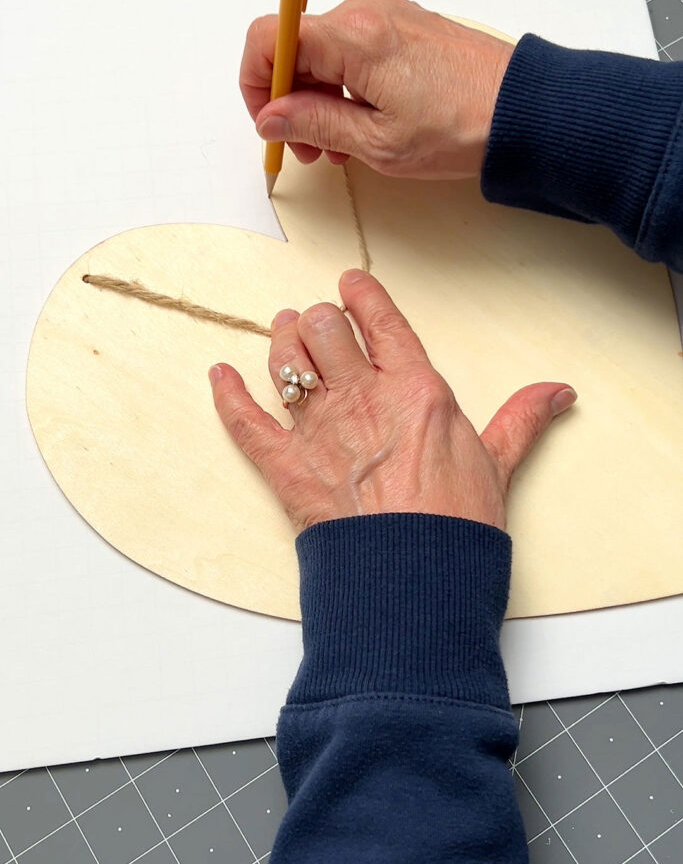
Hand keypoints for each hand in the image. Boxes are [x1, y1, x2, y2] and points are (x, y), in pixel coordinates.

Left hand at [209, 271, 575, 532]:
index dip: (360, 293)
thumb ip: (521, 418)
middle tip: (317, 322)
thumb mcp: (498, 464)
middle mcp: (360, 398)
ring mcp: (318, 431)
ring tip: (282, 334)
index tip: (350, 284)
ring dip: (280, 342)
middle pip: (322, 329)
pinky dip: (227, 395)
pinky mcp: (286, 467)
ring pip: (284, 361)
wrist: (414, 578)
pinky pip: (245, 421)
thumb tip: (559, 391)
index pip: (380, 319)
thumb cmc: (458, 525)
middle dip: (317, 319)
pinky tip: (220, 375)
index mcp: (413, 389)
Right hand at [240, 0, 512, 179]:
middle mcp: (365, 11)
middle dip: (290, 99)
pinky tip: (361, 124)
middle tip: (310, 149)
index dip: (256, 83)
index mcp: (353, 36)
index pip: (269, 37)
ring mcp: (385, 14)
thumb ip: (315, 124)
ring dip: (317, 98)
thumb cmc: (461, 127)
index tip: (270, 122)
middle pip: (294, 46)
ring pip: (321, 52)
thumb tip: (272, 116)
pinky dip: (343, 87)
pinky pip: (350, 50)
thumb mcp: (378, 142)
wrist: (523, 112)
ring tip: (340, 146)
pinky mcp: (402, 24)